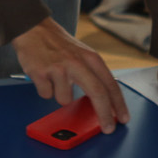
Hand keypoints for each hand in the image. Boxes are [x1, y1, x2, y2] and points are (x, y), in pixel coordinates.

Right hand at [13, 17, 129, 132]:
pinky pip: (46, 95)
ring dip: (60, 94)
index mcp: (91, 58)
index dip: (118, 104)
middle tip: (108, 129)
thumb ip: (92, 75)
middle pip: (97, 94)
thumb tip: (102, 103)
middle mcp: (77, 62)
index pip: (110, 84)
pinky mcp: (41, 73)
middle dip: (104, 115)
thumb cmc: (60, 45)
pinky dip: (45, 89)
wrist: (33, 29)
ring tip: (55, 78)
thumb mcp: (82, 54)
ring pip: (64, 100)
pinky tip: (44, 75)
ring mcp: (59, 68)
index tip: (123, 118)